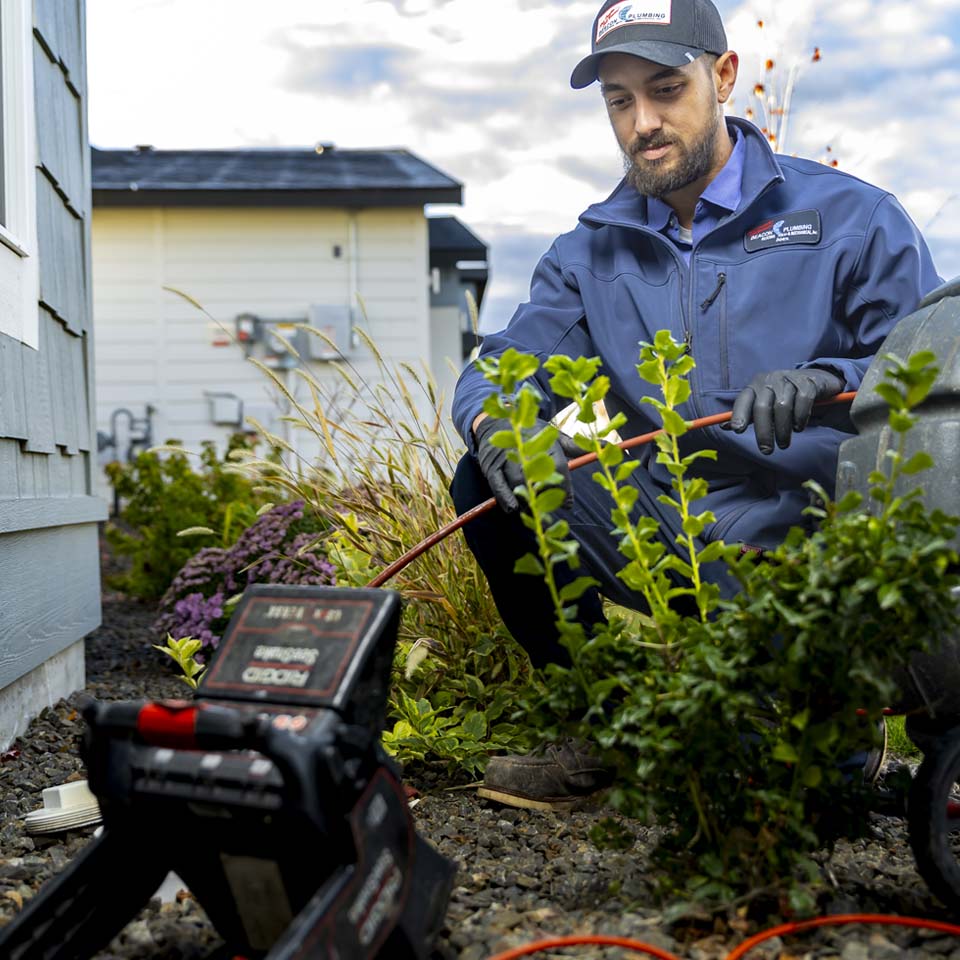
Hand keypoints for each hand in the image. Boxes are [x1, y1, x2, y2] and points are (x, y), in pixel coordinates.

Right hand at [473, 416, 580, 512]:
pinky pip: (498, 486)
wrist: (496, 420)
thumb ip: (576, 446)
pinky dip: (505, 499)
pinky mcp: (491, 466)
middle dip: (546, 496)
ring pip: (518, 484)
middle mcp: (524, 449)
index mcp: (544, 441)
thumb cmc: (531, 432)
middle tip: (551, 511)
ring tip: (535, 512)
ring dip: (527, 501)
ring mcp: (506, 458)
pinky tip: (514, 509)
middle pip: (537, 478)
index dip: (565, 488)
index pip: (558, 467)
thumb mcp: (554, 435)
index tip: (569, 505)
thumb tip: (606, 447)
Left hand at [729, 368, 844, 454]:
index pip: (743, 400)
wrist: (814, 380)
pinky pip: (803, 401)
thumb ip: (746, 414)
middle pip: (762, 407)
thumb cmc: (783, 396)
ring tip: (783, 444)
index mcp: (755, 386)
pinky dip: (800, 417)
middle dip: (763, 431)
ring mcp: (789, 379)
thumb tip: (724, 427)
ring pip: (782, 406)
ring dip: (783, 429)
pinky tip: (799, 427)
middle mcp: (770, 380)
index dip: (739, 414)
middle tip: (766, 451)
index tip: (738, 430)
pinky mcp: (807, 382)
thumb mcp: (764, 403)